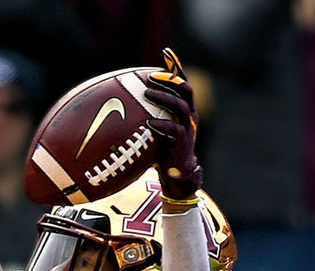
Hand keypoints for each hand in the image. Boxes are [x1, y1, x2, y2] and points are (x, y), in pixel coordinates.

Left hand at [144, 48, 202, 200]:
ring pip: (181, 106)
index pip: (182, 82)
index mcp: (184, 108)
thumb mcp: (156, 126)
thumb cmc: (163, 148)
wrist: (176, 174)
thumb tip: (125, 98)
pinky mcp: (184, 143)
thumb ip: (149, 111)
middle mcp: (189, 115)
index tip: (165, 52)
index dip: (175, 66)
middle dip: (169, 79)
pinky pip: (175, 130)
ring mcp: (188, 128)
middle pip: (184, 89)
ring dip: (164, 98)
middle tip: (151, 76)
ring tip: (147, 94)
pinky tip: (149, 123)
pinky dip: (162, 125)